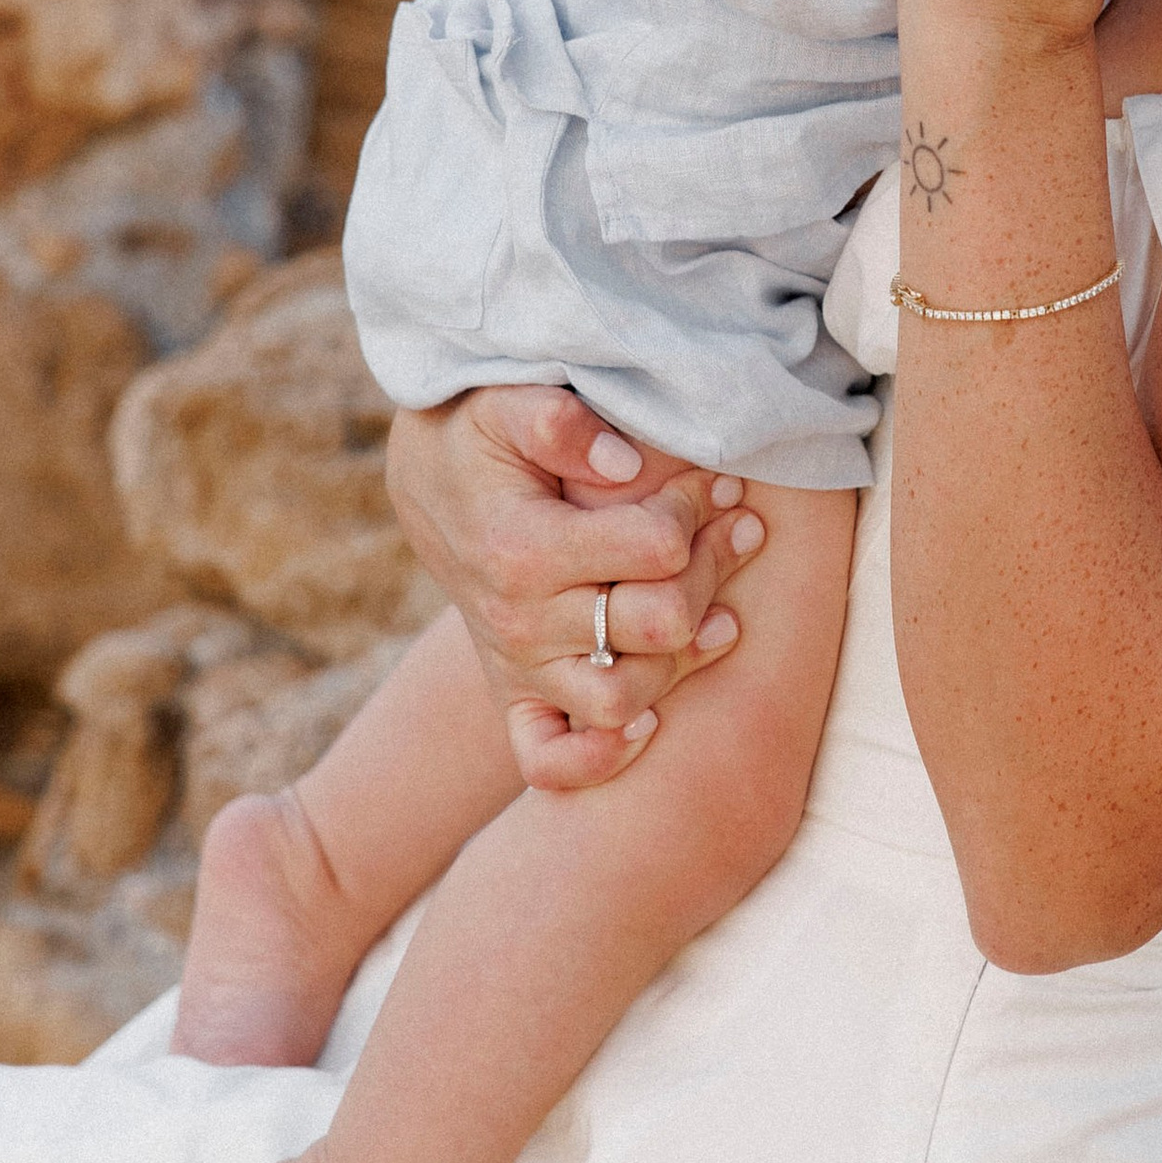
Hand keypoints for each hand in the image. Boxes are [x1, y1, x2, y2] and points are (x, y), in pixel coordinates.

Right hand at [384, 385, 764, 791]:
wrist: (426, 482)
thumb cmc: (480, 435)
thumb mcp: (507, 401)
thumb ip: (560, 422)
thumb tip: (627, 464)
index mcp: (522, 548)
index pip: (655, 547)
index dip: (697, 510)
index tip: (711, 483)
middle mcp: (519, 620)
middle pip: (659, 625)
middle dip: (713, 569)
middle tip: (735, 527)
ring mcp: (517, 665)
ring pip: (624, 701)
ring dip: (686, 659)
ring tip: (721, 609)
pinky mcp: (516, 694)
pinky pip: (551, 760)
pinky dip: (602, 756)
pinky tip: (649, 718)